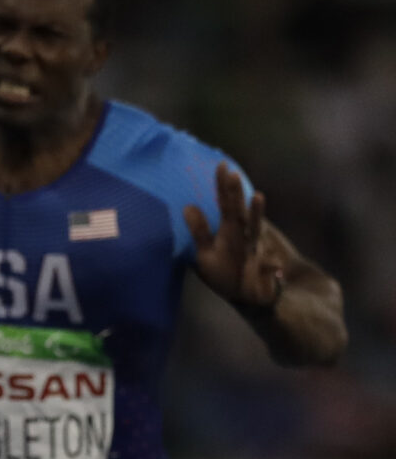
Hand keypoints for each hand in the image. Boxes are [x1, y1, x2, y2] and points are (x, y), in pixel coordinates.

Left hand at [184, 165, 287, 310]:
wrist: (255, 294)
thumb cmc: (228, 272)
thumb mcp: (206, 254)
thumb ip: (199, 232)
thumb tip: (187, 206)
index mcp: (229, 229)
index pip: (225, 202)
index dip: (222, 185)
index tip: (220, 164)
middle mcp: (244, 233)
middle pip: (237, 210)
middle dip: (234, 193)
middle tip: (230, 172)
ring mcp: (257, 248)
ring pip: (256, 229)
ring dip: (256, 214)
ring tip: (256, 197)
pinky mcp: (268, 267)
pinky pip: (268, 264)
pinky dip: (270, 264)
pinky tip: (272, 262)